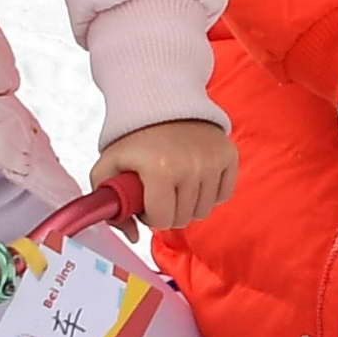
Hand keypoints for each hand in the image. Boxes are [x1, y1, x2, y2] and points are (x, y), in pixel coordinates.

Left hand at [91, 119, 238, 231]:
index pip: (161, 220)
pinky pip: (224, 195)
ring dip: (188, 205)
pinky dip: (210, 194)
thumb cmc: (133, 138)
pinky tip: (195, 180)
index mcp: (160, 170)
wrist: (162, 101)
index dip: (150, 216)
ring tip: (176, 185)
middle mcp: (191, 166)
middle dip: (168, 212)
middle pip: (183, 218)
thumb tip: (134, 236)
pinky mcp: (229, 155)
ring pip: (204, 210)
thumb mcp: (108, 166)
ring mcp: (213, 161)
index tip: (145, 200)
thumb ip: (107, 205)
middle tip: (159, 193)